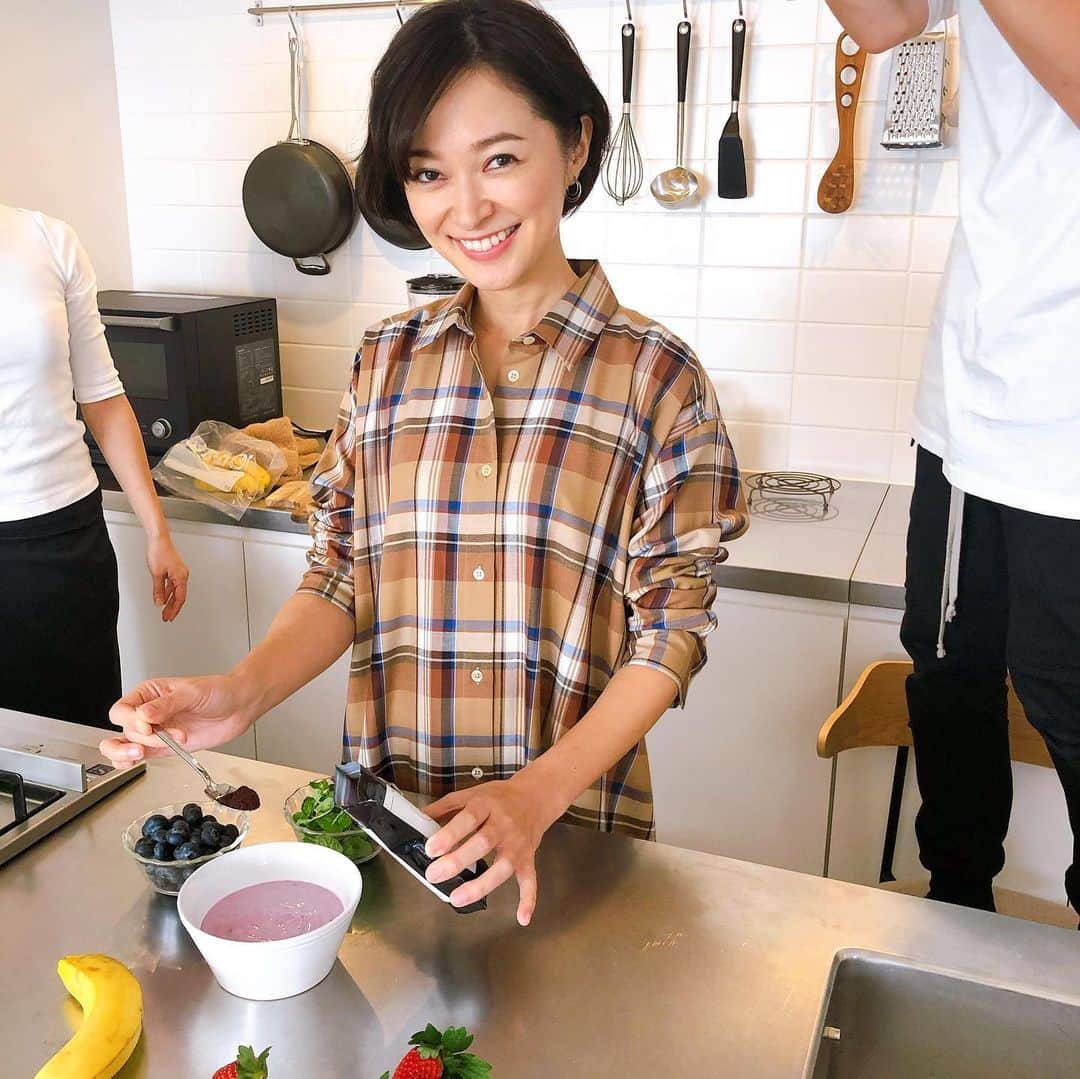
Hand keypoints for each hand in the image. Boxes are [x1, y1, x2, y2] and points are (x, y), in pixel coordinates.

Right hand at [99, 674, 257, 768]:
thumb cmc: (218, 692)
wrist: (239, 707)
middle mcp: (149, 713)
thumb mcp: (192, 693)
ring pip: (124, 744)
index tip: (149, 726)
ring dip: (128, 752)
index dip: (131, 720)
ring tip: (141, 754)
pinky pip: (138, 757)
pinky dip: (128, 762)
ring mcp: (156, 731)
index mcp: (150, 693)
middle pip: (125, 728)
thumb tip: (144, 714)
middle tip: (153, 739)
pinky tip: (132, 762)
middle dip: (139, 737)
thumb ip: (167, 704)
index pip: (123, 709)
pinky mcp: (164, 747)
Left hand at [145, 534, 188, 621]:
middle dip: (173, 608)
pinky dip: (168, 593)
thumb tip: (159, 602)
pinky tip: (164, 598)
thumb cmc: (159, 552)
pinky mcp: (174, 570)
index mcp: (181, 577)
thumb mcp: (157, 574)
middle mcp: (182, 575)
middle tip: (167, 617)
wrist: (159, 540)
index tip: (169, 617)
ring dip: (170, 601)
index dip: (174, 609)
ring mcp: (179, 573)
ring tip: (164, 611)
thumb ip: (158, 590)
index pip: (179, 598)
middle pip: (179, 596)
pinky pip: (173, 585)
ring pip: (176, 591)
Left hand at [423, 772, 557, 926]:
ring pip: (503, 866)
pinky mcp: (528, 858)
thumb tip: (418, 818)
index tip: (431, 849)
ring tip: (457, 898)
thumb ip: (444, 806)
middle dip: (457, 861)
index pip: (468, 818)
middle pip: (483, 843)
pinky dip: (528, 899)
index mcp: (487, 804)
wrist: (535, 797)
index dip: (450, 834)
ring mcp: (517, 843)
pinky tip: (522, 917)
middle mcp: (504, 824)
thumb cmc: (500, 797)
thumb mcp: (471, 793)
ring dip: (481, 885)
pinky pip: (530, 880)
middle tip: (433, 875)